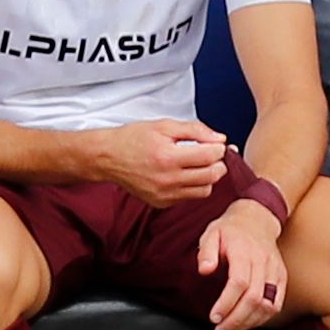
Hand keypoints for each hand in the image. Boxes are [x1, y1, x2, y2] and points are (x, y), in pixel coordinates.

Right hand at [97, 120, 232, 204]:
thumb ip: (196, 130)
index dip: (220, 148)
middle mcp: (167, 179)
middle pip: (211, 176)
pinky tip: (184, 174)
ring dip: (208, 177)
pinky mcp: (161, 203)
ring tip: (199, 164)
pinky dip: (193, 186)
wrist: (108, 157)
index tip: (217, 144)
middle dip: (219, 164)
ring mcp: (164, 194)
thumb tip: (220, 139)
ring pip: (204, 190)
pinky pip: (189, 197)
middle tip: (213, 154)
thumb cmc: (134, 138)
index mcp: (168, 157)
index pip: (209, 157)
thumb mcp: (165, 125)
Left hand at [196, 197, 287, 329]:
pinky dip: (261, 318)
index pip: (239, 282)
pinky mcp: (281, 278)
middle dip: (236, 319)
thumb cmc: (231, 230)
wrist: (257, 220)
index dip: (227, 303)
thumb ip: (206, 252)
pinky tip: (246, 324)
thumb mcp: (211, 233)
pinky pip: (276, 304)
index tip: (214, 316)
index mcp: (244, 250)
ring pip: (268, 305)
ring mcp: (275, 270)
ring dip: (249, 324)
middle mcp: (263, 261)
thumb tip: (204, 270)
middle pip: (254, 297)